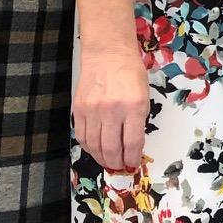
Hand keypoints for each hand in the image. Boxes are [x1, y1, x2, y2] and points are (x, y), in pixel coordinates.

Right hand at [74, 46, 150, 173]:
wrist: (107, 55)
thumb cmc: (130, 74)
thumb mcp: (143, 97)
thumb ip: (138, 121)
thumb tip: (132, 146)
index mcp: (133, 107)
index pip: (132, 142)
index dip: (132, 158)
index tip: (133, 165)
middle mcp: (112, 110)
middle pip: (111, 148)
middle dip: (116, 163)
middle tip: (120, 168)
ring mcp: (92, 110)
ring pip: (94, 145)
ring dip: (101, 158)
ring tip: (108, 162)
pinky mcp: (78, 109)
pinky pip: (82, 135)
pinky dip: (88, 147)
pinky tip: (95, 150)